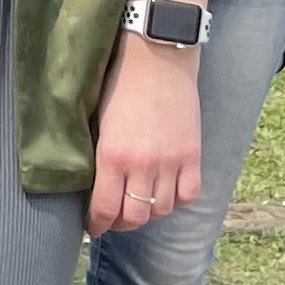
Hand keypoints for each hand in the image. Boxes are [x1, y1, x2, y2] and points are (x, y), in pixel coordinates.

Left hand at [88, 39, 203, 234]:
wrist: (156, 56)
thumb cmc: (118, 83)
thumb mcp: (97, 122)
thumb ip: (99, 156)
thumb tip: (92, 185)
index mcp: (112, 156)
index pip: (105, 210)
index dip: (97, 225)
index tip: (92, 227)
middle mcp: (143, 165)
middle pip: (135, 217)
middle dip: (121, 223)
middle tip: (114, 219)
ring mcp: (171, 162)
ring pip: (162, 210)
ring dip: (149, 212)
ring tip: (139, 204)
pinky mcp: (193, 155)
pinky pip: (189, 195)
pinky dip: (177, 199)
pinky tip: (166, 192)